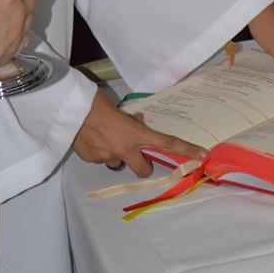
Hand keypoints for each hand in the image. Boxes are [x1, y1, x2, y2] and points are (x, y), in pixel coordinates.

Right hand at [73, 89, 205, 175]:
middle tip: (137, 154)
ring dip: (117, 155)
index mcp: (136, 134)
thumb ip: (131, 121)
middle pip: (143, 169)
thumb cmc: (98, 102)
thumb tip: (136, 122)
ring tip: (105, 139)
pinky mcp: (92, 159)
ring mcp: (108, 157)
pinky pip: (100, 158)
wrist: (71, 110)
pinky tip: (91, 137)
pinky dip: (99, 150)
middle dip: (142, 165)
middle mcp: (125, 150)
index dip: (186, 150)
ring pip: (118, 163)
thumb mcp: (120, 109)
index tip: (202, 155)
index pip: (166, 143)